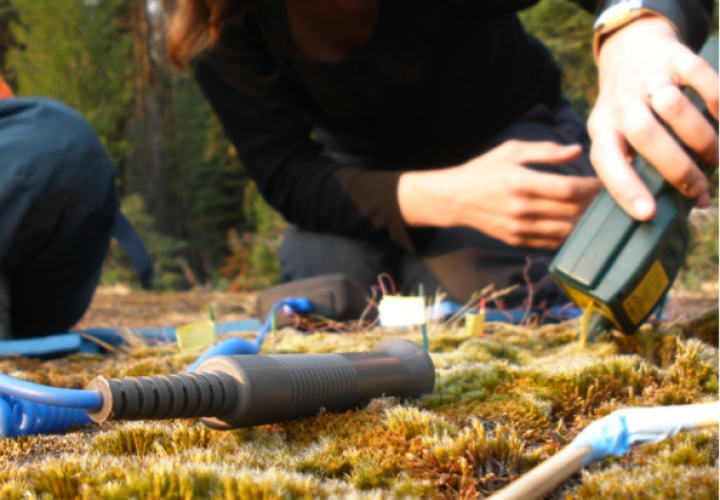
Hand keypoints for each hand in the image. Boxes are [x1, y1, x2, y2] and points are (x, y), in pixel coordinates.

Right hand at [398, 140, 602, 248]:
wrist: (454, 199)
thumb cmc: (484, 170)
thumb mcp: (511, 151)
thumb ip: (546, 151)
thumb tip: (578, 151)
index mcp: (521, 182)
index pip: (569, 189)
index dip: (593, 188)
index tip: (607, 183)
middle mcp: (521, 208)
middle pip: (571, 211)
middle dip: (595, 205)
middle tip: (612, 199)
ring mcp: (519, 228)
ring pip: (565, 231)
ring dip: (586, 224)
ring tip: (600, 215)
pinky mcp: (516, 241)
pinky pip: (551, 243)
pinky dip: (569, 236)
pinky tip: (580, 227)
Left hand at [589, 16, 719, 220]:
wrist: (629, 46)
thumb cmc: (630, 107)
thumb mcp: (621, 134)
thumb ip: (647, 164)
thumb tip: (695, 202)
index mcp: (602, 128)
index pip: (606, 161)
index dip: (624, 189)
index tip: (648, 213)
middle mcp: (619, 104)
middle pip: (645, 136)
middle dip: (676, 168)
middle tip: (700, 188)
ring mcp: (645, 78)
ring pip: (672, 108)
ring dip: (701, 138)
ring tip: (716, 158)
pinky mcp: (672, 56)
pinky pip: (698, 76)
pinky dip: (717, 98)